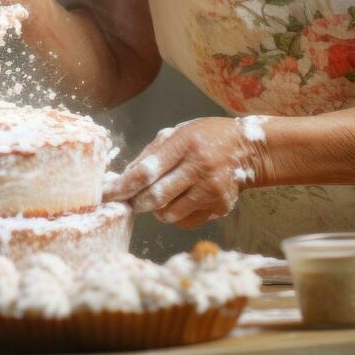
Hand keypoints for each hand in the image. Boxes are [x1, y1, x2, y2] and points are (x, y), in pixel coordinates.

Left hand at [104, 117, 265, 228]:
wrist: (248, 150)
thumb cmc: (205, 138)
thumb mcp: (178, 133)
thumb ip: (150, 154)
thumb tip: (122, 178)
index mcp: (186, 144)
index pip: (147, 171)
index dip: (123, 186)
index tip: (105, 194)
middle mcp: (200, 168)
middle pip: (155, 197)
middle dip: (135, 202)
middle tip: (128, 200)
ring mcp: (212, 190)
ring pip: (168, 214)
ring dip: (155, 209)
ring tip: (160, 195)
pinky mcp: (220, 208)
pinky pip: (184, 221)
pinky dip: (174, 214)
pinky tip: (180, 199)